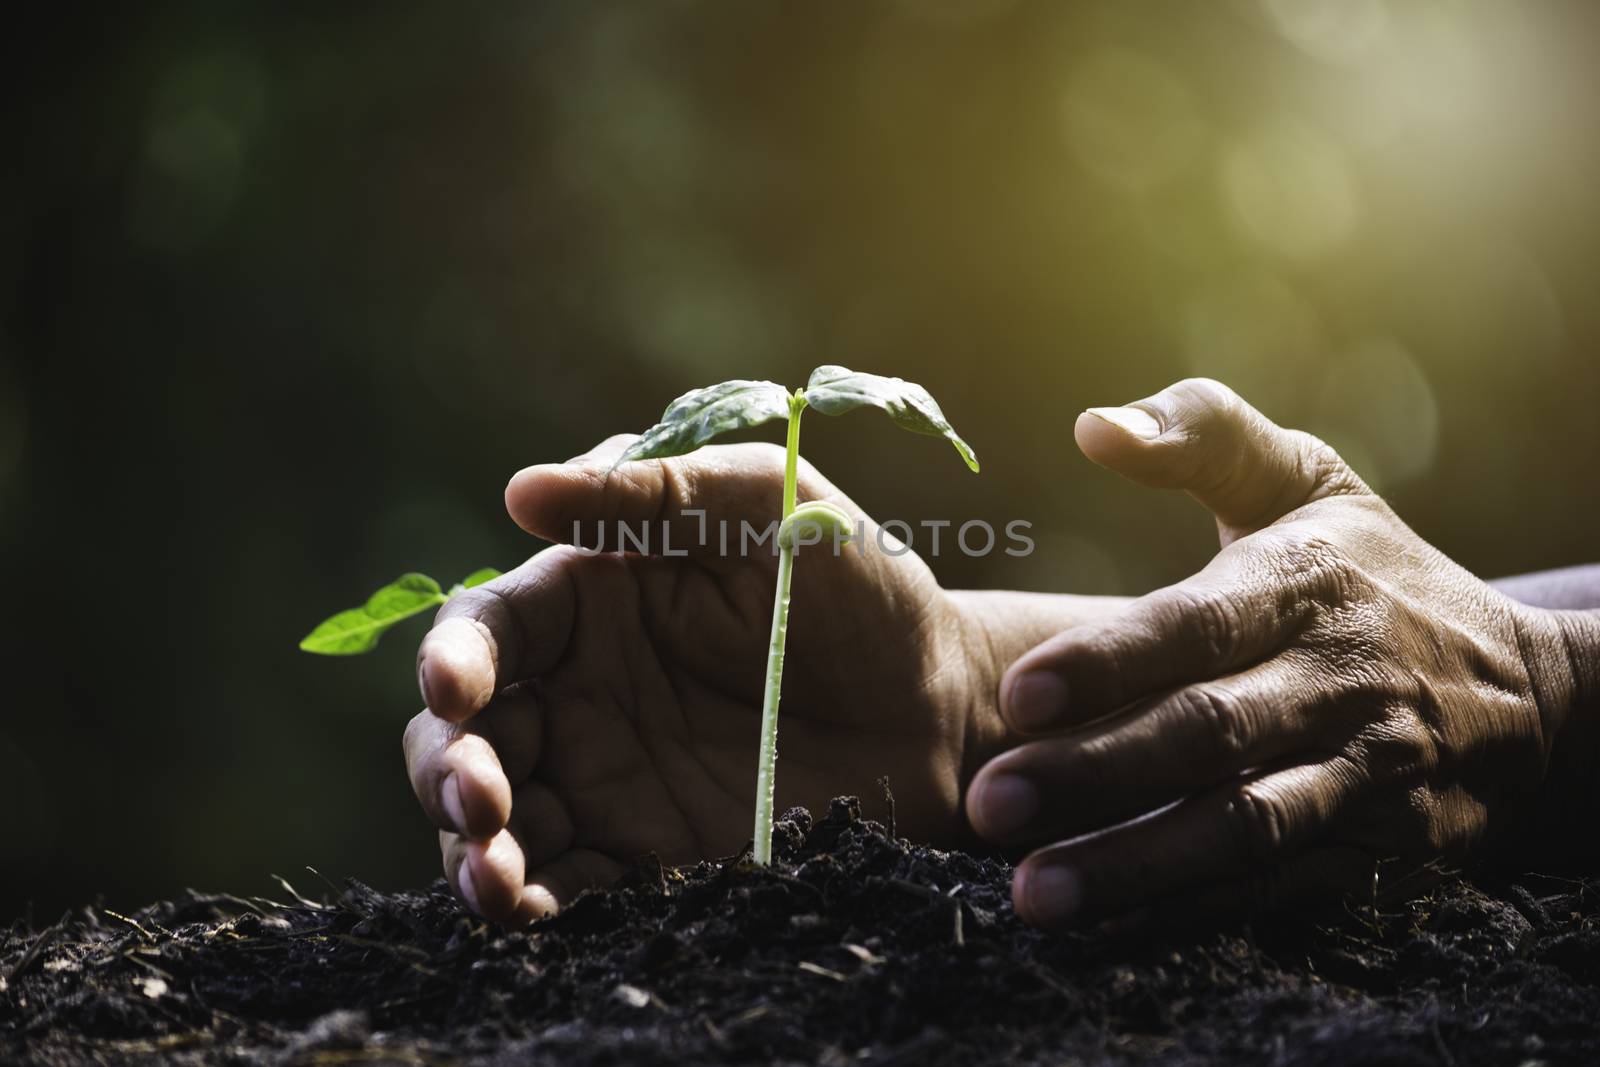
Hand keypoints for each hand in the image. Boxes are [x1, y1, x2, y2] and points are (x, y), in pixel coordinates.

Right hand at [403, 437, 989, 923]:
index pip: (488, 627)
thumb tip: (521, 492)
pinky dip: (535, 902)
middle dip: (449, 770)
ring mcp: (606, 778)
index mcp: (589, 596)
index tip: (457, 689)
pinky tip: (534, 913)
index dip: (454, 658)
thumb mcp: (766, 505)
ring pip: (495, 820)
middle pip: (466, 734)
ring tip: (497, 883)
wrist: (937, 703)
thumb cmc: (855, 582)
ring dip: (472, 854)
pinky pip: (567, 881)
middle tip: (480, 806)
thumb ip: (655, 495)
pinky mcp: (645, 852)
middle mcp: (578, 690)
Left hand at [966, 379, 1590, 929]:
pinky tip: (1112, 933)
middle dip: (1093, 773)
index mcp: (1303, 581)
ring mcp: (1362, 771)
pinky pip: (1281, 886)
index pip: (1197, 624)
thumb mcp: (1303, 480)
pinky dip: (1197, 912)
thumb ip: (1200, 435)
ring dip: (1136, 864)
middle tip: (988, 806)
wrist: (1528, 690)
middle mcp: (1335, 679)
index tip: (1017, 696)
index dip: (1108, 661)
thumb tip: (1091, 426)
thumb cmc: (1373, 571)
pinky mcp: (1378, 846)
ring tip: (1033, 893)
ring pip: (1244, 825)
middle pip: (1207, 733)